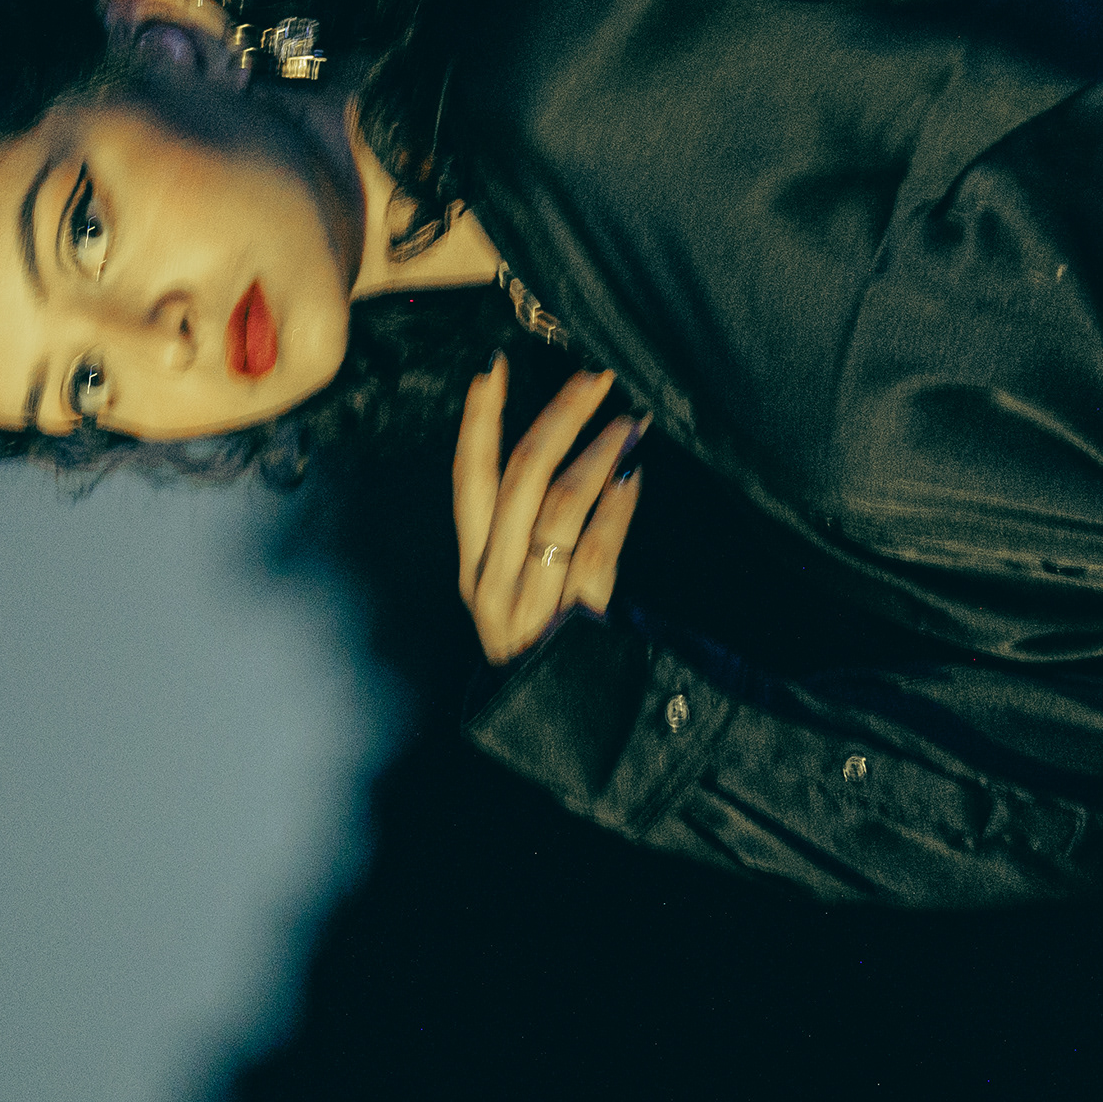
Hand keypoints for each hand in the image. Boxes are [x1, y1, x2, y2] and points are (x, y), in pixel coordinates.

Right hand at [452, 357, 646, 665]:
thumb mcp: (516, 592)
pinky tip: (635, 479)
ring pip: (561, 509)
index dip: (477, 423)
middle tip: (592, 377)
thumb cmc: (542, 651)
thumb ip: (525, 534)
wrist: (558, 730)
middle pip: (520, 480)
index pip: (468, 481)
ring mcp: (533, 604)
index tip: (493, 370)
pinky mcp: (574, 624)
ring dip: (598, 455)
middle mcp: (494, 583)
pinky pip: (596, 553)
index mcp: (474, 569)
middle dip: (557, 418)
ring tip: (629, 422)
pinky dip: (617, 511)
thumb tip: (557, 451)